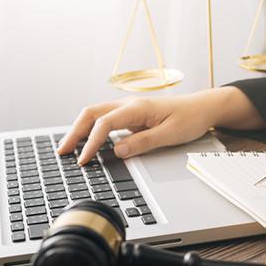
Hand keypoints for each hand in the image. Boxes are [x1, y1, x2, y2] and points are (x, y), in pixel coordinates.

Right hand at [57, 87, 264, 163]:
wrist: (203, 108)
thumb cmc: (190, 119)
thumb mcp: (170, 134)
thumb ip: (144, 142)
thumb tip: (118, 151)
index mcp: (137, 108)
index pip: (105, 124)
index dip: (91, 143)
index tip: (83, 160)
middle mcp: (129, 104)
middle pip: (92, 114)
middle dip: (74, 133)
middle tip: (62, 152)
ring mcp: (129, 108)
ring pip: (96, 115)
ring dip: (80, 129)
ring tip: (69, 148)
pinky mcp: (132, 115)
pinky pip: (106, 120)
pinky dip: (92, 129)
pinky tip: (88, 142)